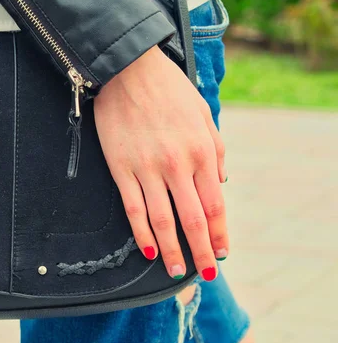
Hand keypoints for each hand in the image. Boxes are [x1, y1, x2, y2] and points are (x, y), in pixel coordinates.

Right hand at [94, 45, 227, 280]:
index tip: (222, 252)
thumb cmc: (169, 90)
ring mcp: (147, 169)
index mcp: (202, 151)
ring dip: (171, 250)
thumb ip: (216, 150)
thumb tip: (219, 185)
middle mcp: (177, 165)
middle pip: (192, 220)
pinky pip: (133, 208)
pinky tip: (148, 249)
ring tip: (177, 270)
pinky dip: (142, 233)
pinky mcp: (121, 168)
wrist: (128, 69)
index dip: (220, 233)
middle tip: (205, 273)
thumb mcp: (203, 113)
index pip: (214, 204)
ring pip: (162, 220)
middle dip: (202, 251)